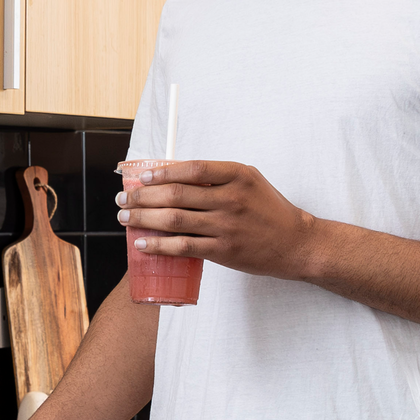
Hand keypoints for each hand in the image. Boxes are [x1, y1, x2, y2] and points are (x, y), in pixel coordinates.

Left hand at [119, 159, 321, 279]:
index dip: (162, 172)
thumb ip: (217, 176)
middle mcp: (231, 198)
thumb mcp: (249, 181)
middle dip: (143, 196)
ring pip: (174, 219)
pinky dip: (159, 245)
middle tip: (124, 198)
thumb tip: (173, 175)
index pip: (192, 168)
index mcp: (237, 175)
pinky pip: (183, 246)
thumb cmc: (269, 210)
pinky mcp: (223, 251)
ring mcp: (227, 225)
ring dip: (144, 218)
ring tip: (126, 217)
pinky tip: (143, 244)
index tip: (142, 177)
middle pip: (176, 194)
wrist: (295, 243)